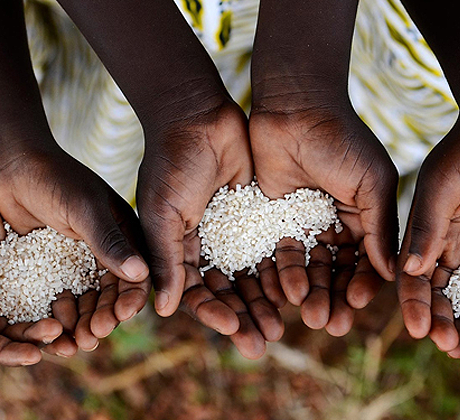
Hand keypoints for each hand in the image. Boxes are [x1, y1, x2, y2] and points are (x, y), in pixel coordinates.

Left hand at [0, 143, 149, 351]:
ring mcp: (77, 262)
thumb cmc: (54, 179)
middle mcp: (104, 252)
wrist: (12, 164)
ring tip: (71, 345)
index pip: (136, 275)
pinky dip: (57, 318)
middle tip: (91, 338)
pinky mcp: (51, 268)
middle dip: (104, 319)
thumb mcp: (84, 209)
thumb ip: (110, 242)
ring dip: (82, 324)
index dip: (131, 300)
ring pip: (86, 303)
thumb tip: (141, 274)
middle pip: (111, 296)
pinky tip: (50, 332)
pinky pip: (59, 300)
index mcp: (124, 236)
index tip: (120, 317)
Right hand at [0, 144, 63, 364]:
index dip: (11, 353)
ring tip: (80, 323)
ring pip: (34, 306)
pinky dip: (60, 287)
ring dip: (56, 318)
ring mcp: (5, 280)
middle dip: (40, 338)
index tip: (36, 355)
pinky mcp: (21, 258)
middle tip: (68, 341)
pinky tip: (82, 292)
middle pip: (17, 330)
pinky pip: (44, 278)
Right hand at [138, 98, 283, 358]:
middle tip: (263, 343)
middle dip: (244, 317)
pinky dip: (282, 271)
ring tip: (284, 326)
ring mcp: (234, 232)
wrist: (200, 116)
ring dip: (265, 301)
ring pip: (253, 276)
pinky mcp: (259, 216)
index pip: (196, 292)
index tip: (232, 330)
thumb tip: (163, 310)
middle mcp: (206, 246)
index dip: (212, 313)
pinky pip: (272, 249)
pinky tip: (297, 290)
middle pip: (228, 292)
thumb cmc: (171, 163)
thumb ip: (165, 258)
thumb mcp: (162, 213)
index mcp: (178, 250)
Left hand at [249, 97, 398, 335]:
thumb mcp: (371, 183)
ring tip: (310, 314)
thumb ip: (380, 228)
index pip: (368, 261)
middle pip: (339, 272)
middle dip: (337, 298)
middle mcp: (338, 225)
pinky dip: (283, 275)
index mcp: (367, 217)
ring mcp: (307, 224)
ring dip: (311, 292)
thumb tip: (393, 273)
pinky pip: (280, 255)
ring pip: (310, 268)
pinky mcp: (276, 220)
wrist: (293, 108)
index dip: (365, 284)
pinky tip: (284, 293)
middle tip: (332, 324)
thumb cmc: (341, 140)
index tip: (359, 305)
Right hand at [397, 99, 459, 350]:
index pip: (413, 277)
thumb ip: (427, 226)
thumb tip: (407, 271)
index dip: (415, 306)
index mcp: (423, 229)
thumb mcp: (444, 184)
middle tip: (453, 350)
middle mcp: (446, 241)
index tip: (422, 332)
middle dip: (443, 322)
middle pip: (440, 293)